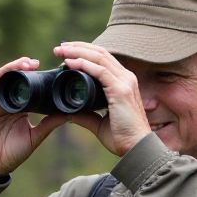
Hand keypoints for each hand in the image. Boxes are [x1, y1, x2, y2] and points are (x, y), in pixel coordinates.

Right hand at [0, 58, 69, 174]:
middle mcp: (6, 101)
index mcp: (20, 107)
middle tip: (42, 62)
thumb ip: (50, 124)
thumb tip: (70, 113)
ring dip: (16, 67)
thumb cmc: (12, 152)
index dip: (40, 78)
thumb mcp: (36, 136)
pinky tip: (14, 70)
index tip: (55, 72)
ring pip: (5, 78)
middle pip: (17, 79)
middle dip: (28, 68)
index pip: (30, 87)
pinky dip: (3, 75)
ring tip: (29, 63)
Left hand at [53, 42, 150, 156]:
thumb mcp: (99, 124)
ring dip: (77, 51)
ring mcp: (125, 83)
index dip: (84, 52)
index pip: (103, 59)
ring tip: (60, 51)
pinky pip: (100, 71)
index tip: (65, 53)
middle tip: (59, 48)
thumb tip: (68, 112)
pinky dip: (83, 64)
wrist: (137, 149)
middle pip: (100, 53)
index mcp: (124, 83)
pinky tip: (70, 63)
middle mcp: (126, 78)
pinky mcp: (121, 90)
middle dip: (78, 47)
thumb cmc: (123, 138)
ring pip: (99, 57)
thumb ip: (86, 116)